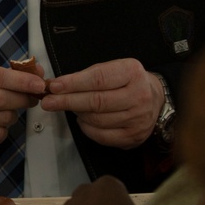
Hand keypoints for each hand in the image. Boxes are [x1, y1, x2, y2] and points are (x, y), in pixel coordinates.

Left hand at [41, 59, 161, 148]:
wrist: (155, 98)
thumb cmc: (127, 81)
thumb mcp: (113, 68)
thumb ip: (87, 76)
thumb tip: (56, 86)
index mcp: (132, 73)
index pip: (98, 79)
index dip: (73, 83)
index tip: (54, 86)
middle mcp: (139, 96)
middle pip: (96, 101)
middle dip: (68, 101)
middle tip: (48, 101)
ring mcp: (138, 119)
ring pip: (97, 119)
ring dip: (77, 114)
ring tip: (68, 107)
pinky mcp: (134, 136)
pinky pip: (102, 136)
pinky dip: (87, 128)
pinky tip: (82, 120)